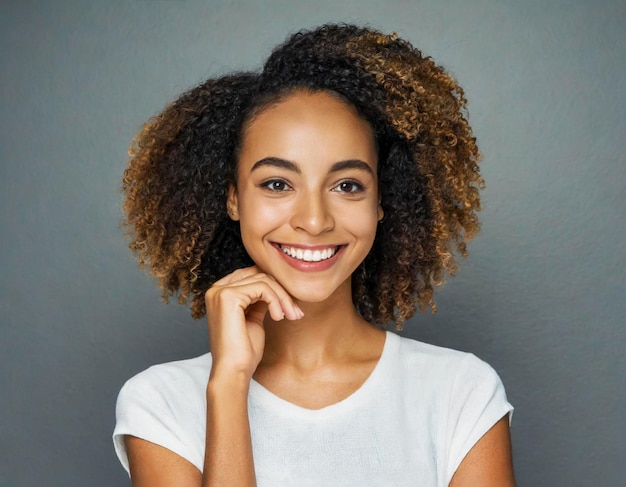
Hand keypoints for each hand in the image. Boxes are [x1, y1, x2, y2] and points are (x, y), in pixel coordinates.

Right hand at [204, 266, 302, 382]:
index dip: (274, 286)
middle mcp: (216, 289)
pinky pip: (263, 288)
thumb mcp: (253, 319)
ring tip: (291, 315)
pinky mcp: (228, 296)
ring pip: (263, 280)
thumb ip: (259, 301)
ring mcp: (221, 291)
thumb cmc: (243, 351)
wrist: (234, 371)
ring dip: (283, 298)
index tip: (290, 306)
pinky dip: (276, 301)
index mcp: (220, 293)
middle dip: (281, 291)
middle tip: (295, 312)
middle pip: (258, 274)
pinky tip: (279, 317)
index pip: (252, 275)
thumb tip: (274, 287)